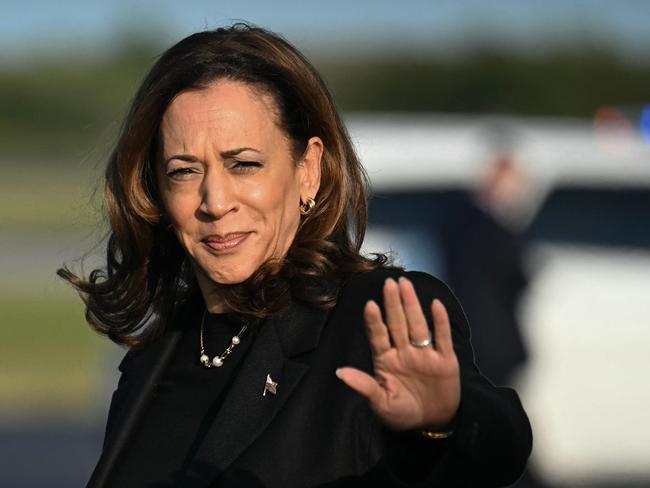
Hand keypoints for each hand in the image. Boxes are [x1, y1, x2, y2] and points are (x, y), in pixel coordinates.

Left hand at [336, 277, 460, 431]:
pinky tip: (435, 304)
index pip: (378, 336)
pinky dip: (440, 321)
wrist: (432, 423)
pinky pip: (442, 338)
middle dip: (393, 303)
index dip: (375, 321)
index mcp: (386, 360)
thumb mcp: (381, 404)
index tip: (370, 305)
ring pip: (418, 325)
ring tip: (405, 284)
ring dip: (412, 305)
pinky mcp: (445, 360)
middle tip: (389, 282)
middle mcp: (404, 352)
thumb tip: (340, 372)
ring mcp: (425, 354)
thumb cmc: (402, 413)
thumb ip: (364, 386)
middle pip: (398, 323)